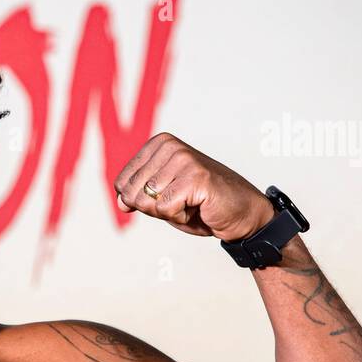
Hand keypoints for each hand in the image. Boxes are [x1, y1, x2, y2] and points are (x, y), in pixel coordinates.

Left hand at [113, 132, 273, 240]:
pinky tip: (198, 207)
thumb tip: (121, 201)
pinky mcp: (195, 177)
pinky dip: (179, 217)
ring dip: (168, 212)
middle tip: (181, 202)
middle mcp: (169, 146)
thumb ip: (137, 195)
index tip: (168, 195)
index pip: (122, 182)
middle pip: (132, 193)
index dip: (141, 201)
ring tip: (191, 203)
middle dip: (153, 208)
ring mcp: (183, 159)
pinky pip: (165, 208)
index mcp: (158, 144)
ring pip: (147, 201)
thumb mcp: (161, 198)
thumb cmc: (200, 205)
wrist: (241, 213)